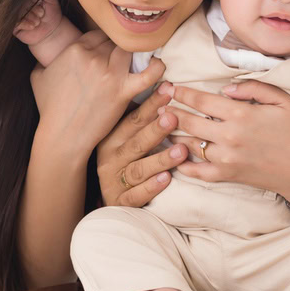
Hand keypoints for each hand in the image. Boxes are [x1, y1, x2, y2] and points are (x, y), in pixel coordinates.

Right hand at [13, 0, 60, 45]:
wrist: (51, 31)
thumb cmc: (51, 14)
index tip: (42, 5)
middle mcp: (19, 4)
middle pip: (20, 3)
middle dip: (33, 10)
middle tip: (41, 15)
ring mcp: (15, 14)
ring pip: (18, 12)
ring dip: (30, 17)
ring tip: (38, 21)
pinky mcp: (13, 25)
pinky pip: (15, 22)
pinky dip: (25, 24)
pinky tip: (32, 26)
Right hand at [28, 30, 164, 152]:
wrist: (63, 135)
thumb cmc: (50, 109)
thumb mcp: (38, 77)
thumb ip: (45, 61)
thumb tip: (47, 56)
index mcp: (74, 49)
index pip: (98, 34)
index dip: (104, 42)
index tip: (108, 51)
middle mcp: (93, 57)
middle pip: (115, 42)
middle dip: (118, 49)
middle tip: (123, 57)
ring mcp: (109, 74)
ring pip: (130, 51)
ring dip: (136, 54)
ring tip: (141, 58)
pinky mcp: (123, 91)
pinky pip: (148, 74)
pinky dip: (157, 67)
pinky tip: (159, 65)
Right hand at [96, 82, 188, 206]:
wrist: (109, 200)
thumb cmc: (124, 163)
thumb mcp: (127, 140)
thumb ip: (142, 120)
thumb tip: (167, 88)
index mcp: (111, 139)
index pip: (134, 120)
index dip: (151, 105)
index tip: (169, 89)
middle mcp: (110, 159)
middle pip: (136, 143)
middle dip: (155, 130)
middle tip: (173, 118)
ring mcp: (114, 181)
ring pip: (139, 169)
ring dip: (160, 159)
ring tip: (180, 150)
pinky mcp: (122, 202)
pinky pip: (137, 195)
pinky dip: (152, 187)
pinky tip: (167, 178)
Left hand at [168, 81, 289, 198]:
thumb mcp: (281, 100)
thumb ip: (254, 88)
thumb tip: (226, 89)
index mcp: (240, 114)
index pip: (201, 99)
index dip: (182, 92)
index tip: (170, 87)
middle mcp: (228, 136)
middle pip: (188, 121)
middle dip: (170, 111)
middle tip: (158, 105)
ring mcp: (226, 158)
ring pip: (188, 145)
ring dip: (172, 135)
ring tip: (161, 127)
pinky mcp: (227, 175)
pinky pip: (197, 171)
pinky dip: (182, 164)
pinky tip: (174, 155)